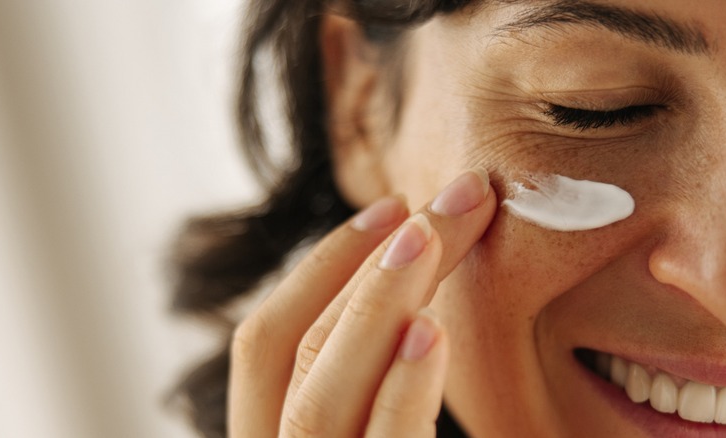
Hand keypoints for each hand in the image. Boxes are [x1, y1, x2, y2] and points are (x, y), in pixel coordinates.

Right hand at [229, 168, 495, 436]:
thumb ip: (366, 373)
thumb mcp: (363, 415)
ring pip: (320, 395)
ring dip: (378, 304)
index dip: (323, 264)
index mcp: (270, 432)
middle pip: (300, 349)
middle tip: (458, 196)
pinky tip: (432, 331)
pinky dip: (401, 390)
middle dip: (372, 261)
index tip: (395, 204)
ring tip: (435, 235)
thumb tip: (410, 278)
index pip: (266, 342)